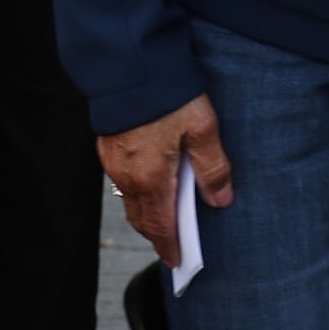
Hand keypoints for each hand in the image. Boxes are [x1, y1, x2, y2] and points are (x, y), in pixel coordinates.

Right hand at [101, 95, 236, 266]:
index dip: (170, 246)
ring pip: (130, 200)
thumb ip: (213, 167)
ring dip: (146, 213)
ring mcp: (114, 162)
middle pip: (142, 218)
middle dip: (157, 235)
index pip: (161, 226)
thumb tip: (221, 199)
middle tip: (171, 246)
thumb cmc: (168, 96)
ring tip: (163, 218)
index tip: (176, 262)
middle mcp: (128, 177)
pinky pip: (122, 181)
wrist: (130, 67)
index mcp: (152, 178)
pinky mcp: (107, 146)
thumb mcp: (202, 128)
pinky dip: (136, 191)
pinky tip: (149, 184)